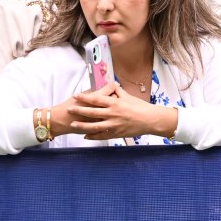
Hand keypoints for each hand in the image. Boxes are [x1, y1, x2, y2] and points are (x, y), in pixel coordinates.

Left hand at [57, 85, 176, 140]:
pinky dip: (93, 136)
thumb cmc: (140, 107)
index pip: (96, 99)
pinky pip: (103, 135)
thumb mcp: (128, 97)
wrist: (150, 120)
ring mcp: (114, 124)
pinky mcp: (117, 133)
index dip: (85, 97)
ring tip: (74, 124)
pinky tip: (86, 136)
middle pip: (92, 112)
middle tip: (69, 109)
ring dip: (83, 125)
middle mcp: (113, 114)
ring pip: (95, 126)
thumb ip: (117, 91)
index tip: (75, 96)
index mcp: (115, 103)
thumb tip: (111, 85)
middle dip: (79, 111)